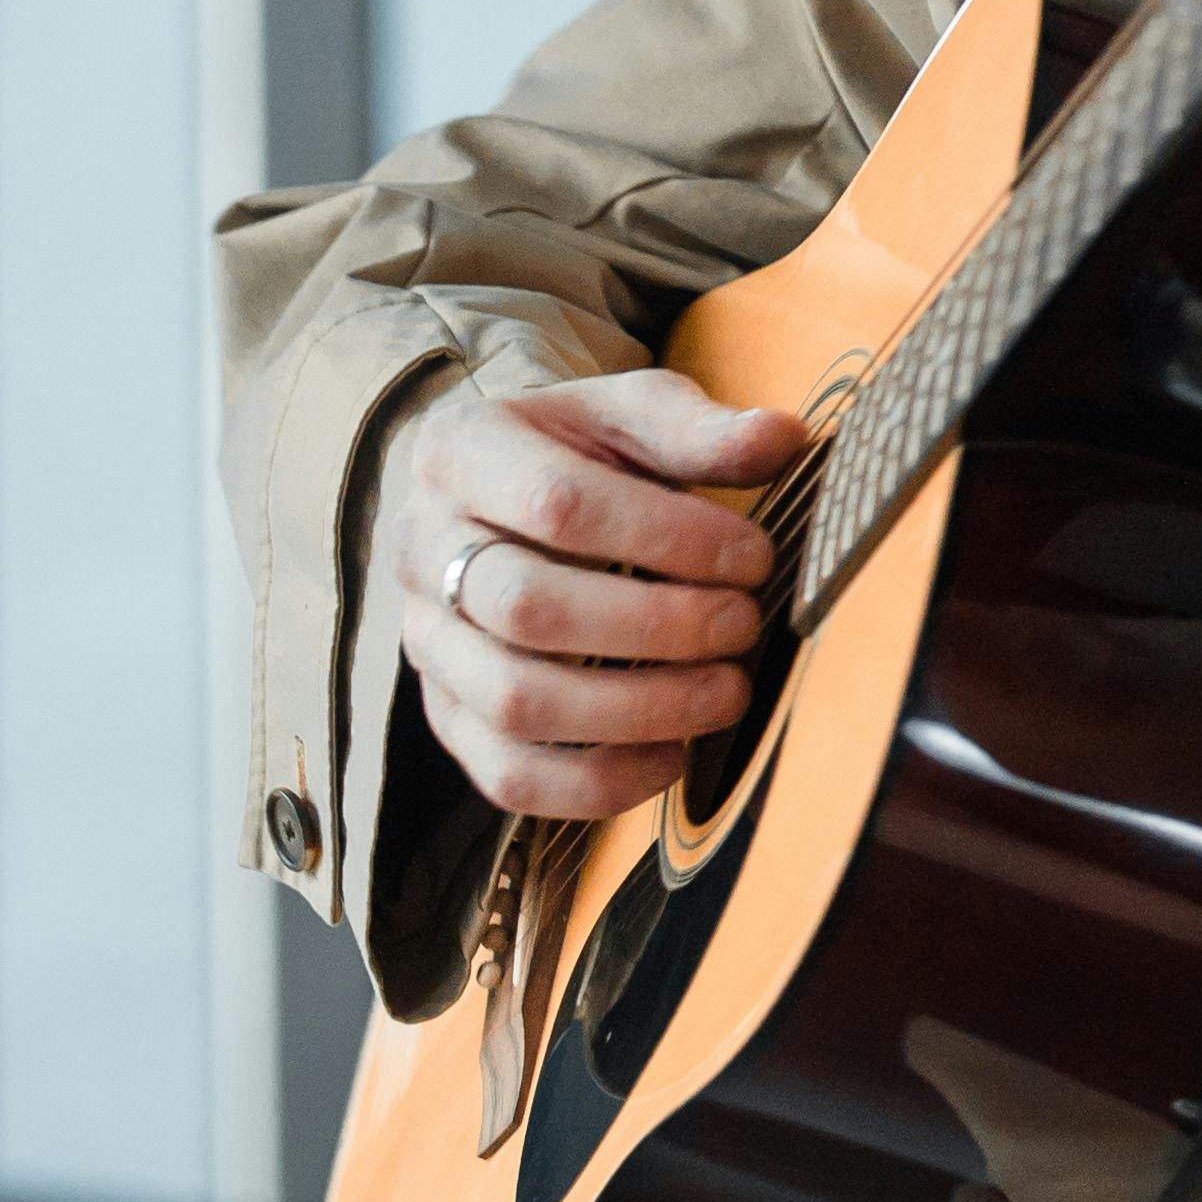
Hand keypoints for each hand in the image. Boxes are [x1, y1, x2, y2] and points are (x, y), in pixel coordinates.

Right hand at [379, 368, 809, 820]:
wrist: (504, 498)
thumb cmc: (580, 454)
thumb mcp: (631, 417)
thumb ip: (700, 430)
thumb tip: (782, 438)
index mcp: (460, 452)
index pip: (557, 504)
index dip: (667, 537)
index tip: (752, 556)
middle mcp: (420, 549)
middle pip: (528, 609)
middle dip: (657, 627)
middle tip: (744, 624)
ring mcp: (426, 641)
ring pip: (515, 702)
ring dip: (638, 710)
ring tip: (726, 692)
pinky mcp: (446, 716)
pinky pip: (508, 775)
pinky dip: (597, 784)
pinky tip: (673, 756)